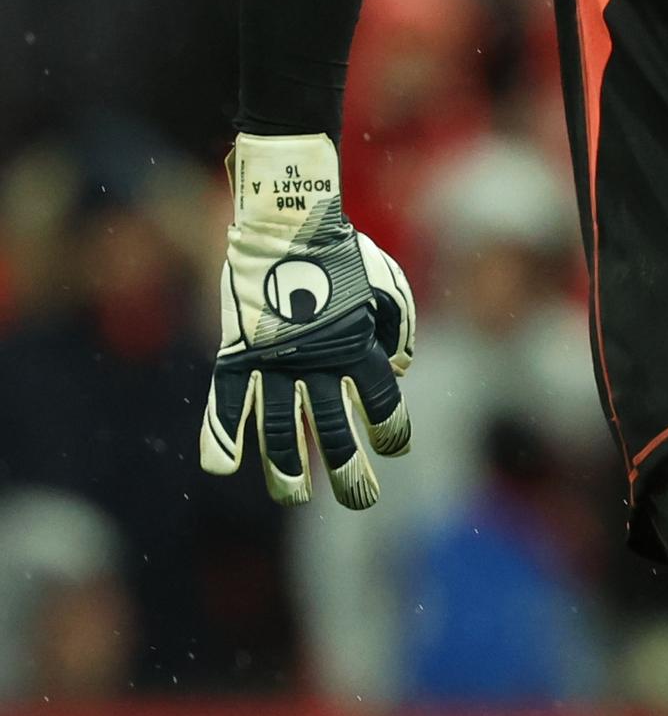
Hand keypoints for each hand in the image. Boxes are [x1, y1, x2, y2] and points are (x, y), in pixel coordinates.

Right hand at [199, 134, 414, 507]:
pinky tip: (222, 468)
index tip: (394, 447)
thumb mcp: (387, 284)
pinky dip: (220, 433)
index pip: (380, 403)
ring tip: (294, 497)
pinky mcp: (237, 349)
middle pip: (333, 430)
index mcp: (357, 344)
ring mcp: (273, 357)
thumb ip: (398, 328)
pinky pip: (226, 399)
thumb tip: (397, 372)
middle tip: (362, 499)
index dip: (391, 430)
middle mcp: (316, 359)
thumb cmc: (342, 251)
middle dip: (349, 470)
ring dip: (286, 468)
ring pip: (279, 427)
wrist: (285, 215)